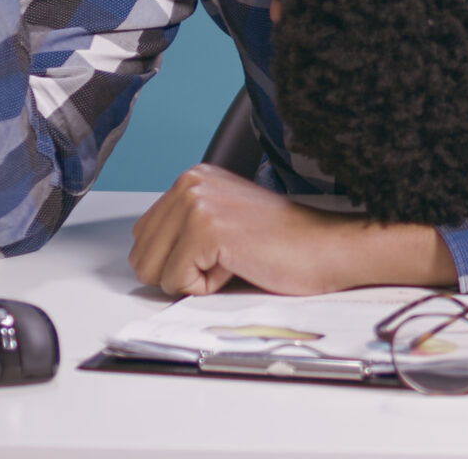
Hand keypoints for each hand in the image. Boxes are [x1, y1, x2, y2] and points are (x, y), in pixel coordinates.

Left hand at [128, 165, 456, 295]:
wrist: (325, 248)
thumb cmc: (282, 245)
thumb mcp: (222, 225)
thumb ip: (182, 232)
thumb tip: (145, 262)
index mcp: (192, 179)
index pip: (143, 237)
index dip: (175, 262)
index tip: (216, 255)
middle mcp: (190, 183)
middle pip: (141, 256)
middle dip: (179, 273)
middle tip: (226, 260)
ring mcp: (197, 202)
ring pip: (153, 271)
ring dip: (192, 281)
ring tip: (231, 262)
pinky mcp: (206, 228)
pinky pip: (175, 282)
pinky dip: (206, 288)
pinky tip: (238, 266)